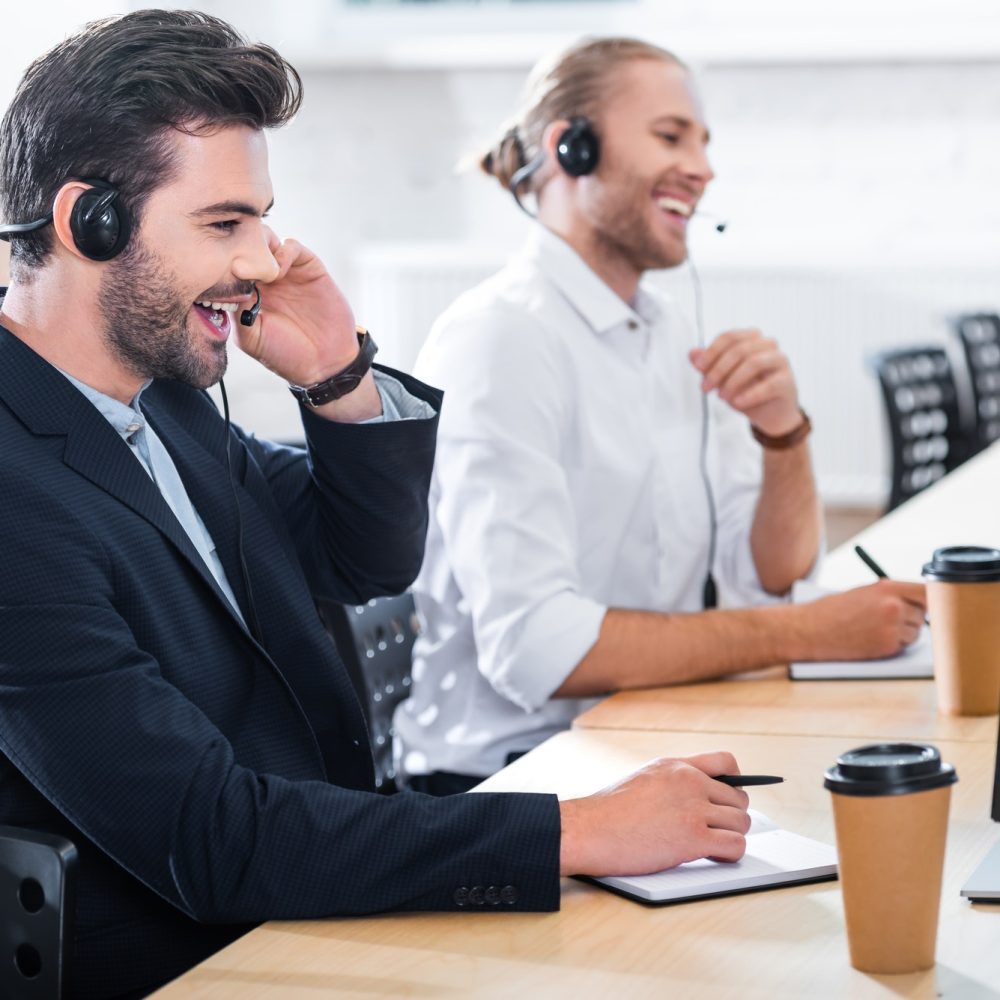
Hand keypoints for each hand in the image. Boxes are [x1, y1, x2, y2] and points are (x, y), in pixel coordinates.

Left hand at [234, 232, 359, 386]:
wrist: (325, 363)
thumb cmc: (286, 355)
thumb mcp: (251, 339)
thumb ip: (237, 312)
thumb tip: (227, 282)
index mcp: (246, 293)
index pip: (227, 264)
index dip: (221, 262)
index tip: (218, 271)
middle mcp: (264, 279)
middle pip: (244, 245)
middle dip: (238, 247)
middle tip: (237, 263)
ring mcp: (287, 272)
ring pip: (266, 241)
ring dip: (259, 246)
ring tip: (258, 267)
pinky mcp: (309, 269)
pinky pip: (292, 247)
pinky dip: (283, 251)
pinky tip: (279, 270)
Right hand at [558, 752, 749, 876]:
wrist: (588, 829)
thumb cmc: (607, 812)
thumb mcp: (643, 779)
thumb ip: (672, 782)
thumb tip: (696, 797)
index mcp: (676, 766)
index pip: (726, 762)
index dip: (735, 782)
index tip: (728, 798)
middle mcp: (689, 781)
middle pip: (738, 798)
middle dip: (730, 817)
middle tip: (714, 831)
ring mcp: (693, 808)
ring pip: (741, 822)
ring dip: (731, 837)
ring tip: (711, 846)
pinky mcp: (693, 837)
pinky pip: (735, 846)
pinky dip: (730, 854)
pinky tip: (713, 856)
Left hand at [690, 329, 800, 436]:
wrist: (770, 415)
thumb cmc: (747, 392)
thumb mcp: (722, 379)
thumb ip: (709, 366)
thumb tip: (692, 353)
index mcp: (751, 339)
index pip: (729, 337)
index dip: (711, 352)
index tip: (698, 368)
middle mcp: (768, 345)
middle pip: (739, 349)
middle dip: (718, 370)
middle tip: (705, 388)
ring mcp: (780, 361)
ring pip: (753, 363)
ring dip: (732, 381)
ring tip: (721, 397)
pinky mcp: (788, 381)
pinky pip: (769, 384)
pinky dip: (750, 394)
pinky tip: (738, 403)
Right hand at [795, 580, 926, 660]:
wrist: (811, 629)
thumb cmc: (834, 610)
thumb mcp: (864, 593)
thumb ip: (891, 595)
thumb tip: (918, 603)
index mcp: (887, 588)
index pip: (926, 592)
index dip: (930, 599)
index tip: (931, 604)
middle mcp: (893, 606)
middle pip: (923, 614)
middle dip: (912, 618)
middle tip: (892, 620)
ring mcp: (891, 627)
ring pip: (915, 633)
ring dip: (904, 634)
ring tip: (877, 630)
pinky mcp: (887, 647)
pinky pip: (903, 646)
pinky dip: (893, 645)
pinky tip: (872, 639)